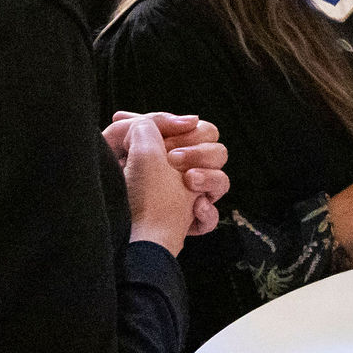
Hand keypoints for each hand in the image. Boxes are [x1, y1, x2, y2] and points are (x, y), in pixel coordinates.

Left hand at [108, 111, 230, 238]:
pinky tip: (194, 209)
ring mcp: (188, 199)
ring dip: (209, 178)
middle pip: (218, 151)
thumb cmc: (131, 189)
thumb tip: (187, 120)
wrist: (131, 233)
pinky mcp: (190, 223)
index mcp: (169, 150)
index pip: (201, 129)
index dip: (189, 132)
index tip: (170, 138)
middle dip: (200, 152)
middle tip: (174, 159)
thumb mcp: (139, 142)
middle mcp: (181, 174)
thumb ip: (158, 121)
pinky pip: (213, 216)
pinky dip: (206, 213)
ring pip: (222, 181)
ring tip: (189, 181)